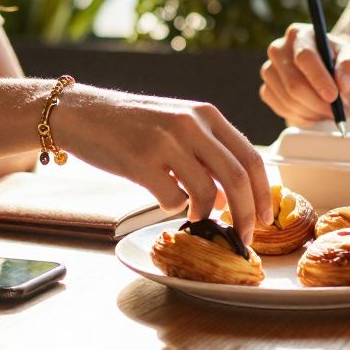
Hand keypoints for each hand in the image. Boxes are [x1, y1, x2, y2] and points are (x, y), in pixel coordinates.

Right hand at [65, 87, 272, 244]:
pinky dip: (173, 208)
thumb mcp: (177, 126)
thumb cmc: (132, 124)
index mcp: (207, 115)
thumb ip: (206, 154)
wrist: (82, 113)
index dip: (264, 194)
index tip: (267, 218)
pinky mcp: (140, 161)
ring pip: (207, 192)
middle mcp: (191, 124)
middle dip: (246, 214)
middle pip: (237, 178)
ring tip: (195, 217)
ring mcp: (166, 141)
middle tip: (245, 236)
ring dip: (205, 214)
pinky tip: (164, 199)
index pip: (251, 158)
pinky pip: (171, 198)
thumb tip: (227, 197)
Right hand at [259, 22, 349, 125]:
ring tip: (329, 113)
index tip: (333, 96)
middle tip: (337, 112)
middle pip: (294, 83)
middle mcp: (278, 49)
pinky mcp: (266, 89)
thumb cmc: (336, 60)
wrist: (323, 72)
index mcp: (299, 34)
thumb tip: (342, 84)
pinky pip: (281, 109)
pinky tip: (315, 113)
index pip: (304, 56)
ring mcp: (269, 70)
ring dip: (312, 112)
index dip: (319, 79)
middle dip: (318, 102)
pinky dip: (301, 117)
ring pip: (288, 100)